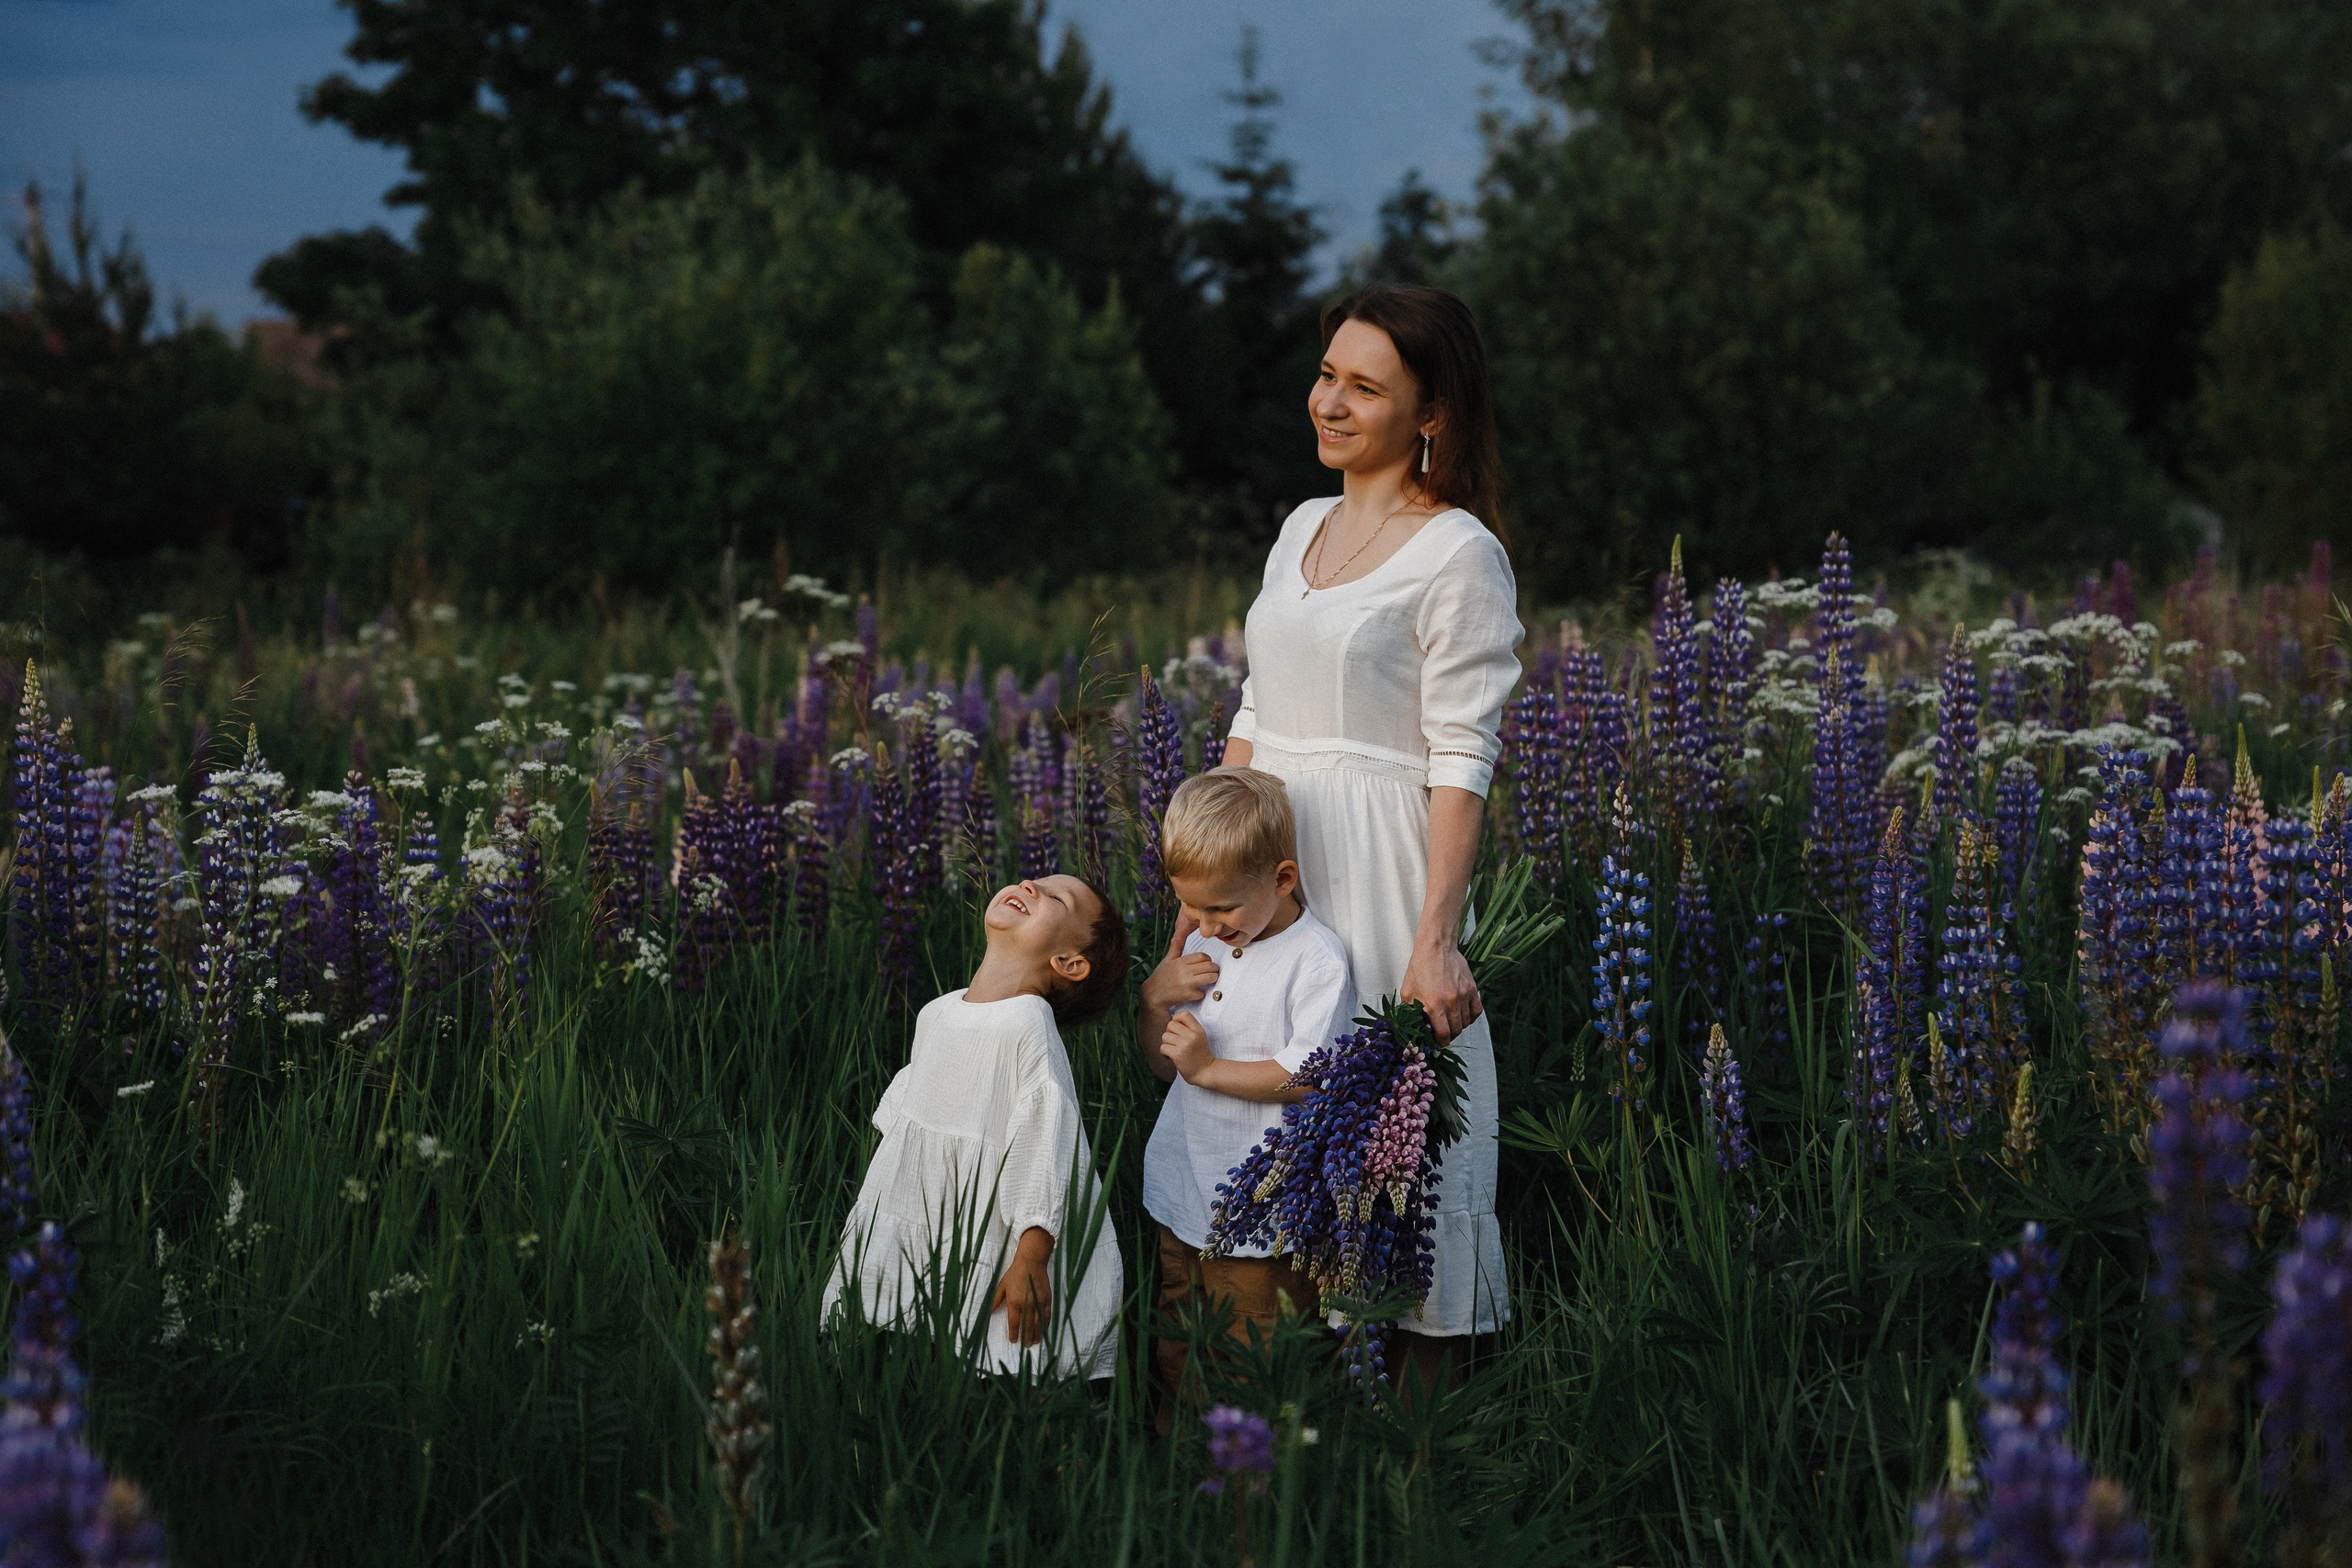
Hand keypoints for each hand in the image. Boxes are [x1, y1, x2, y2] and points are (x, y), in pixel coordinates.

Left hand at [990, 1229, 1053, 1346]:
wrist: (1032, 1262)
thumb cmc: (1015, 1273)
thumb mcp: (1002, 1286)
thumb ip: (996, 1300)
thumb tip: (988, 1312)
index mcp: (1015, 1301)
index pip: (1015, 1323)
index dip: (1014, 1333)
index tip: (1013, 1340)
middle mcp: (1027, 1304)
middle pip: (1028, 1326)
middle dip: (1027, 1337)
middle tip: (1026, 1346)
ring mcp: (1039, 1302)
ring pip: (1038, 1323)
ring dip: (1037, 1334)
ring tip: (1035, 1342)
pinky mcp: (1047, 1298)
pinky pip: (1047, 1315)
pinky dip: (1045, 1324)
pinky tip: (1044, 1330)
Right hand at [1141, 951, 1218, 1012]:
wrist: (1152, 995)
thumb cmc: (1160, 978)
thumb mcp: (1166, 962)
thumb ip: (1174, 950)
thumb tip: (1175, 938)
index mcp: (1180, 961)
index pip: (1202, 956)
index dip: (1208, 959)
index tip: (1208, 963)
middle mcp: (1184, 970)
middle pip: (1209, 966)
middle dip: (1214, 969)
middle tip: (1214, 972)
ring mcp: (1186, 983)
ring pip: (1210, 977)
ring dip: (1212, 979)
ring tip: (1210, 980)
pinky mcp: (1187, 995)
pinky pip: (1202, 992)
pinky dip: (1200, 993)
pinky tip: (1196, 992)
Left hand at [1161, 1012, 1213, 1082]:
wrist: (1206, 1072)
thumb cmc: (1200, 1055)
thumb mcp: (1200, 1037)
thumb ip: (1189, 1027)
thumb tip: (1173, 1019)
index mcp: (1198, 1029)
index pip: (1183, 1014)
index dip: (1176, 1019)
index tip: (1177, 1029)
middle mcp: (1192, 1035)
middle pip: (1170, 1024)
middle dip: (1169, 1033)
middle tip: (1174, 1042)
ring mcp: (1184, 1044)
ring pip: (1165, 1036)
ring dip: (1166, 1044)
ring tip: (1173, 1050)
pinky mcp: (1177, 1054)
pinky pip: (1163, 1047)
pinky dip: (1164, 1053)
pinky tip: (1170, 1057)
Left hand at [1400, 941, 1480, 1044]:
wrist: (1436, 947)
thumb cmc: (1420, 967)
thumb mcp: (1407, 992)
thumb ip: (1411, 1012)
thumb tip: (1415, 1027)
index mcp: (1434, 1005)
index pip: (1443, 1034)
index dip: (1441, 1042)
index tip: (1438, 1042)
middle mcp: (1451, 1003)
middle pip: (1456, 1030)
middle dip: (1449, 1035)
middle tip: (1443, 1033)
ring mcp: (1464, 996)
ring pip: (1466, 1022)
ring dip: (1459, 1026)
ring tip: (1451, 1022)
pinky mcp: (1472, 989)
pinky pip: (1476, 1011)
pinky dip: (1471, 1017)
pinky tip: (1463, 1015)